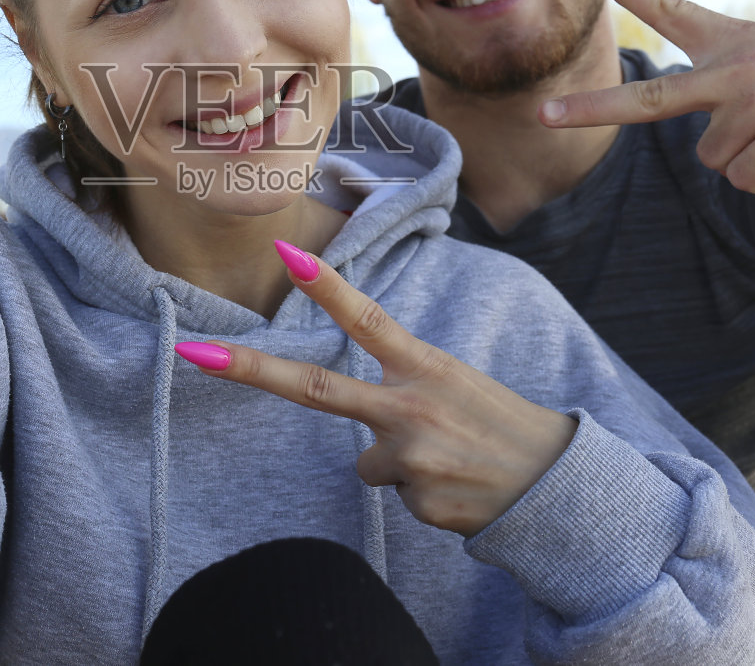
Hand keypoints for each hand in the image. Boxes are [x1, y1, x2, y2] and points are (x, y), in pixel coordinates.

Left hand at [176, 243, 576, 536]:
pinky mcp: (415, 502)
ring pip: (368, 463)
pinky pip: (395, 495)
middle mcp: (410, 410)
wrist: (558, 491)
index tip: (285, 252)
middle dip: (251, 369)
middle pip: (316, 389)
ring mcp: (409, 459)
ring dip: (400, 465)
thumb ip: (406, 391)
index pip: (368, 319)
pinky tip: (458, 489)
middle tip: (196, 353)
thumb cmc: (503, 428)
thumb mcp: (460, 385)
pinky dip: (421, 494)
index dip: (326, 287)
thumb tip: (361, 442)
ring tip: (451, 463)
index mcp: (426, 368)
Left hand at [541, 0, 754, 192]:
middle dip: (590, 110)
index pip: (670, 6)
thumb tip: (708, 154)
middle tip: (541, 116)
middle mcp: (734, 69)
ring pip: (715, 160)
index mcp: (735, 41)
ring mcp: (752, 105)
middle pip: (648, 98)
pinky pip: (748, 180)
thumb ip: (733, 93)